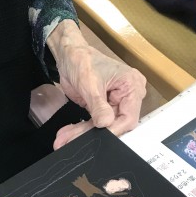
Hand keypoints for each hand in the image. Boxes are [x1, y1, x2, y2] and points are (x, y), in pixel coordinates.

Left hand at [47, 20, 146, 148]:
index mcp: (132, 86)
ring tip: (64, 141)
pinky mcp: (102, 107)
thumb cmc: (82, 59)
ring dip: (82, 134)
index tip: (98, 138)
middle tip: (73, 142)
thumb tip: (106, 123)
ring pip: (102, 126)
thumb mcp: (89, 82)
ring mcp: (114, 103)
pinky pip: (93, 123)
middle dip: (92, 134)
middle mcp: (127, 96)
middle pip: (114, 124)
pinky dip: (80, 129)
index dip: (114, 130)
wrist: (68, 54)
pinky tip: (66, 135)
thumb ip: (98, 105)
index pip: (129, 116)